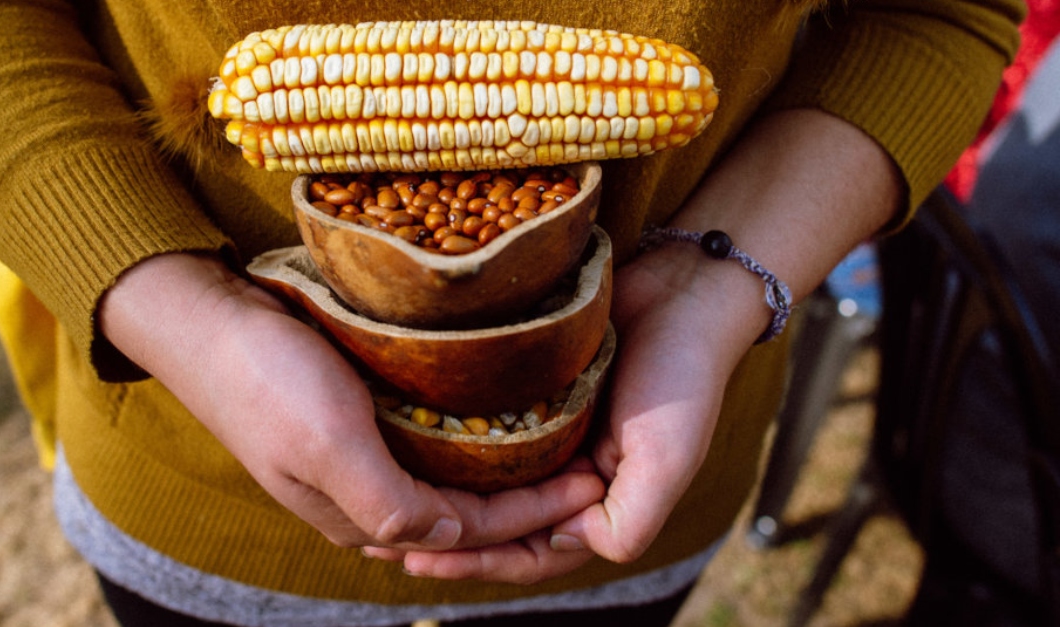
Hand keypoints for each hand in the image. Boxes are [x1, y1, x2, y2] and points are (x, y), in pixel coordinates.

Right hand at [97, 252, 605, 551]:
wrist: (208, 321)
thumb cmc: (264, 381)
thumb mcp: (325, 445)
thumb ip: (388, 504)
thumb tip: (453, 539)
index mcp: (364, 516)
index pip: (472, 532)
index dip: (537, 514)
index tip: (595, 483)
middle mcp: (371, 494)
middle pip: (471, 515)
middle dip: (532, 500)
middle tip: (594, 466)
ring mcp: (368, 455)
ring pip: (458, 477)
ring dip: (511, 465)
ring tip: (566, 436)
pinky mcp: (364, 416)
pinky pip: (438, 438)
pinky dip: (481, 431)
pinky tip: (511, 407)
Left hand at [365, 242, 767, 581]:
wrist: (684, 288)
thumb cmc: (683, 375)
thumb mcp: (668, 458)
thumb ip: (630, 519)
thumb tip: (559, 542)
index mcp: (595, 505)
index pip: (528, 553)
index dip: (476, 562)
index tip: (418, 558)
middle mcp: (563, 476)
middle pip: (493, 524)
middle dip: (439, 537)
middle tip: (375, 541)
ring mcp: (544, 434)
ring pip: (480, 480)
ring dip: (433, 492)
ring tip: (375, 496)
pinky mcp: (527, 393)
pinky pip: (479, 426)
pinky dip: (444, 439)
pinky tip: (401, 437)